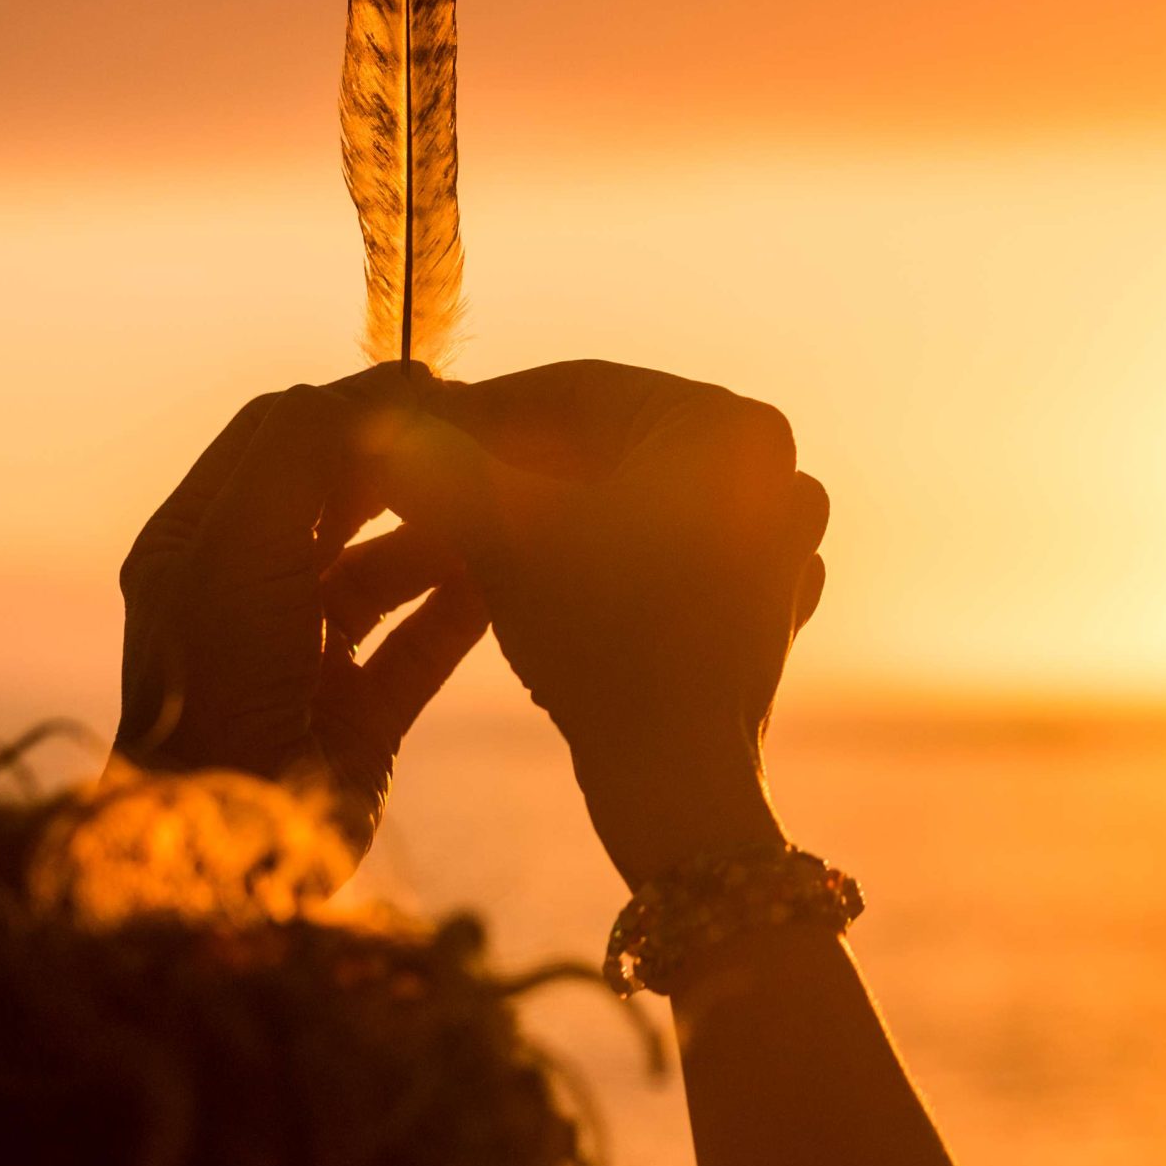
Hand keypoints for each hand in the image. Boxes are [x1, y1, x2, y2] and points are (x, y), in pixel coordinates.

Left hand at [114, 365, 489, 851]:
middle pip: (340, 496)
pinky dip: (466, 604)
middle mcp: (247, 590)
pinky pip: (424, 640)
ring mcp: (306, 655)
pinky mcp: (361, 715)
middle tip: (486, 439)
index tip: (436, 388)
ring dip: (445, 535)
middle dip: (409, 465)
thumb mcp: (242, 543)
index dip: (353, 402)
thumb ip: (304, 451)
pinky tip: (515, 575)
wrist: (222, 850)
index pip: (279, 436)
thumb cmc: (214, 686)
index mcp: (198, 542)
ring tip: (511, 505)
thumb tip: (385, 382)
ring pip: (389, 567)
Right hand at [380, 360, 827, 885]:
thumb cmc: (596, 638)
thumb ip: (441, 463)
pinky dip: (610, 558)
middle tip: (441, 482)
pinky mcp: (771, 599)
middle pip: (614, 446)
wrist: (675, 772)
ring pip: (639, 499)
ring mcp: (784, 537)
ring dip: (559, 510)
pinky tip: (555, 578)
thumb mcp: (500, 534)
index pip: (578, 393)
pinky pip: (671, 553)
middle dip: (522, 464)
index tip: (416, 433)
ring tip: (484, 532)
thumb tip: (382, 421)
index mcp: (729, 426)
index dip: (482, 411)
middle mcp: (778, 468)